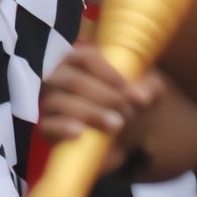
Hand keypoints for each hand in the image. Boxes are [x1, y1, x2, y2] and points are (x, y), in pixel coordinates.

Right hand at [36, 46, 154, 147]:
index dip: (106, 72)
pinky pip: (48, 124)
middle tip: (128, 112)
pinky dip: (63, 128)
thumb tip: (143, 96)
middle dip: (104, 96)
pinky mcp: (46, 127)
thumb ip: (149, 88)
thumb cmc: (126, 105)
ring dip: (90, 113)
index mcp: (79, 61)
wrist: (117, 139)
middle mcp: (59, 77)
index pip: (86, 57)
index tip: (126, 88)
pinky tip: (80, 133)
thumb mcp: (144, 93)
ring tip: (116, 125)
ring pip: (60, 102)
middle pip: (74, 81)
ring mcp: (49, 101)